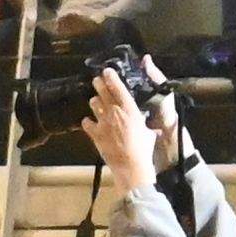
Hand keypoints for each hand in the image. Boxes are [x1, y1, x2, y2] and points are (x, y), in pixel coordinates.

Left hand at [84, 62, 164, 188]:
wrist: (131, 165)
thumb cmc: (143, 150)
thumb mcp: (149, 132)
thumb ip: (145, 125)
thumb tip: (149, 126)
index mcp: (130, 110)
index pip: (118, 88)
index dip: (112, 78)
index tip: (107, 71)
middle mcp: (115, 113)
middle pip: (103, 92)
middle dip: (99, 84)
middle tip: (97, 80)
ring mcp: (103, 122)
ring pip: (94, 104)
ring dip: (94, 101)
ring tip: (95, 101)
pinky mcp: (95, 134)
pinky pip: (86, 123)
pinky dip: (87, 121)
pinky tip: (88, 121)